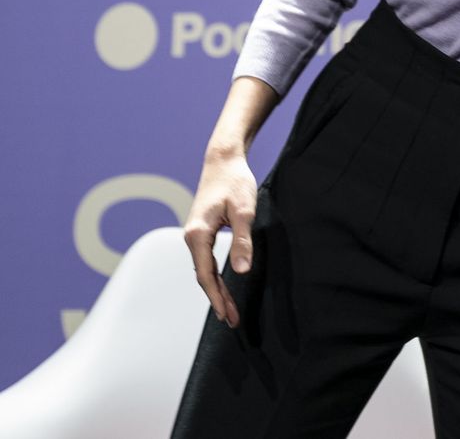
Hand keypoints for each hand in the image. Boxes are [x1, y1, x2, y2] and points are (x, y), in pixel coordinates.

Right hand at [182, 148, 257, 327]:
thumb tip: (241, 272)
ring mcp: (195, 235)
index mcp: (197, 234)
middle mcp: (191, 237)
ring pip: (204, 270)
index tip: (228, 315)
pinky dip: (215, 277)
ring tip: (230, 311)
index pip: (206, 274)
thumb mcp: (244, 210)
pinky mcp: (202, 232)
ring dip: (216, 291)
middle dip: (217, 300)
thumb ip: (242, 241)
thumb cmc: (235, 182)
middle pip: (203, 277)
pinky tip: (224, 288)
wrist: (223, 161)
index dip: (217, 297)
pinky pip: (206, 261)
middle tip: (232, 321)